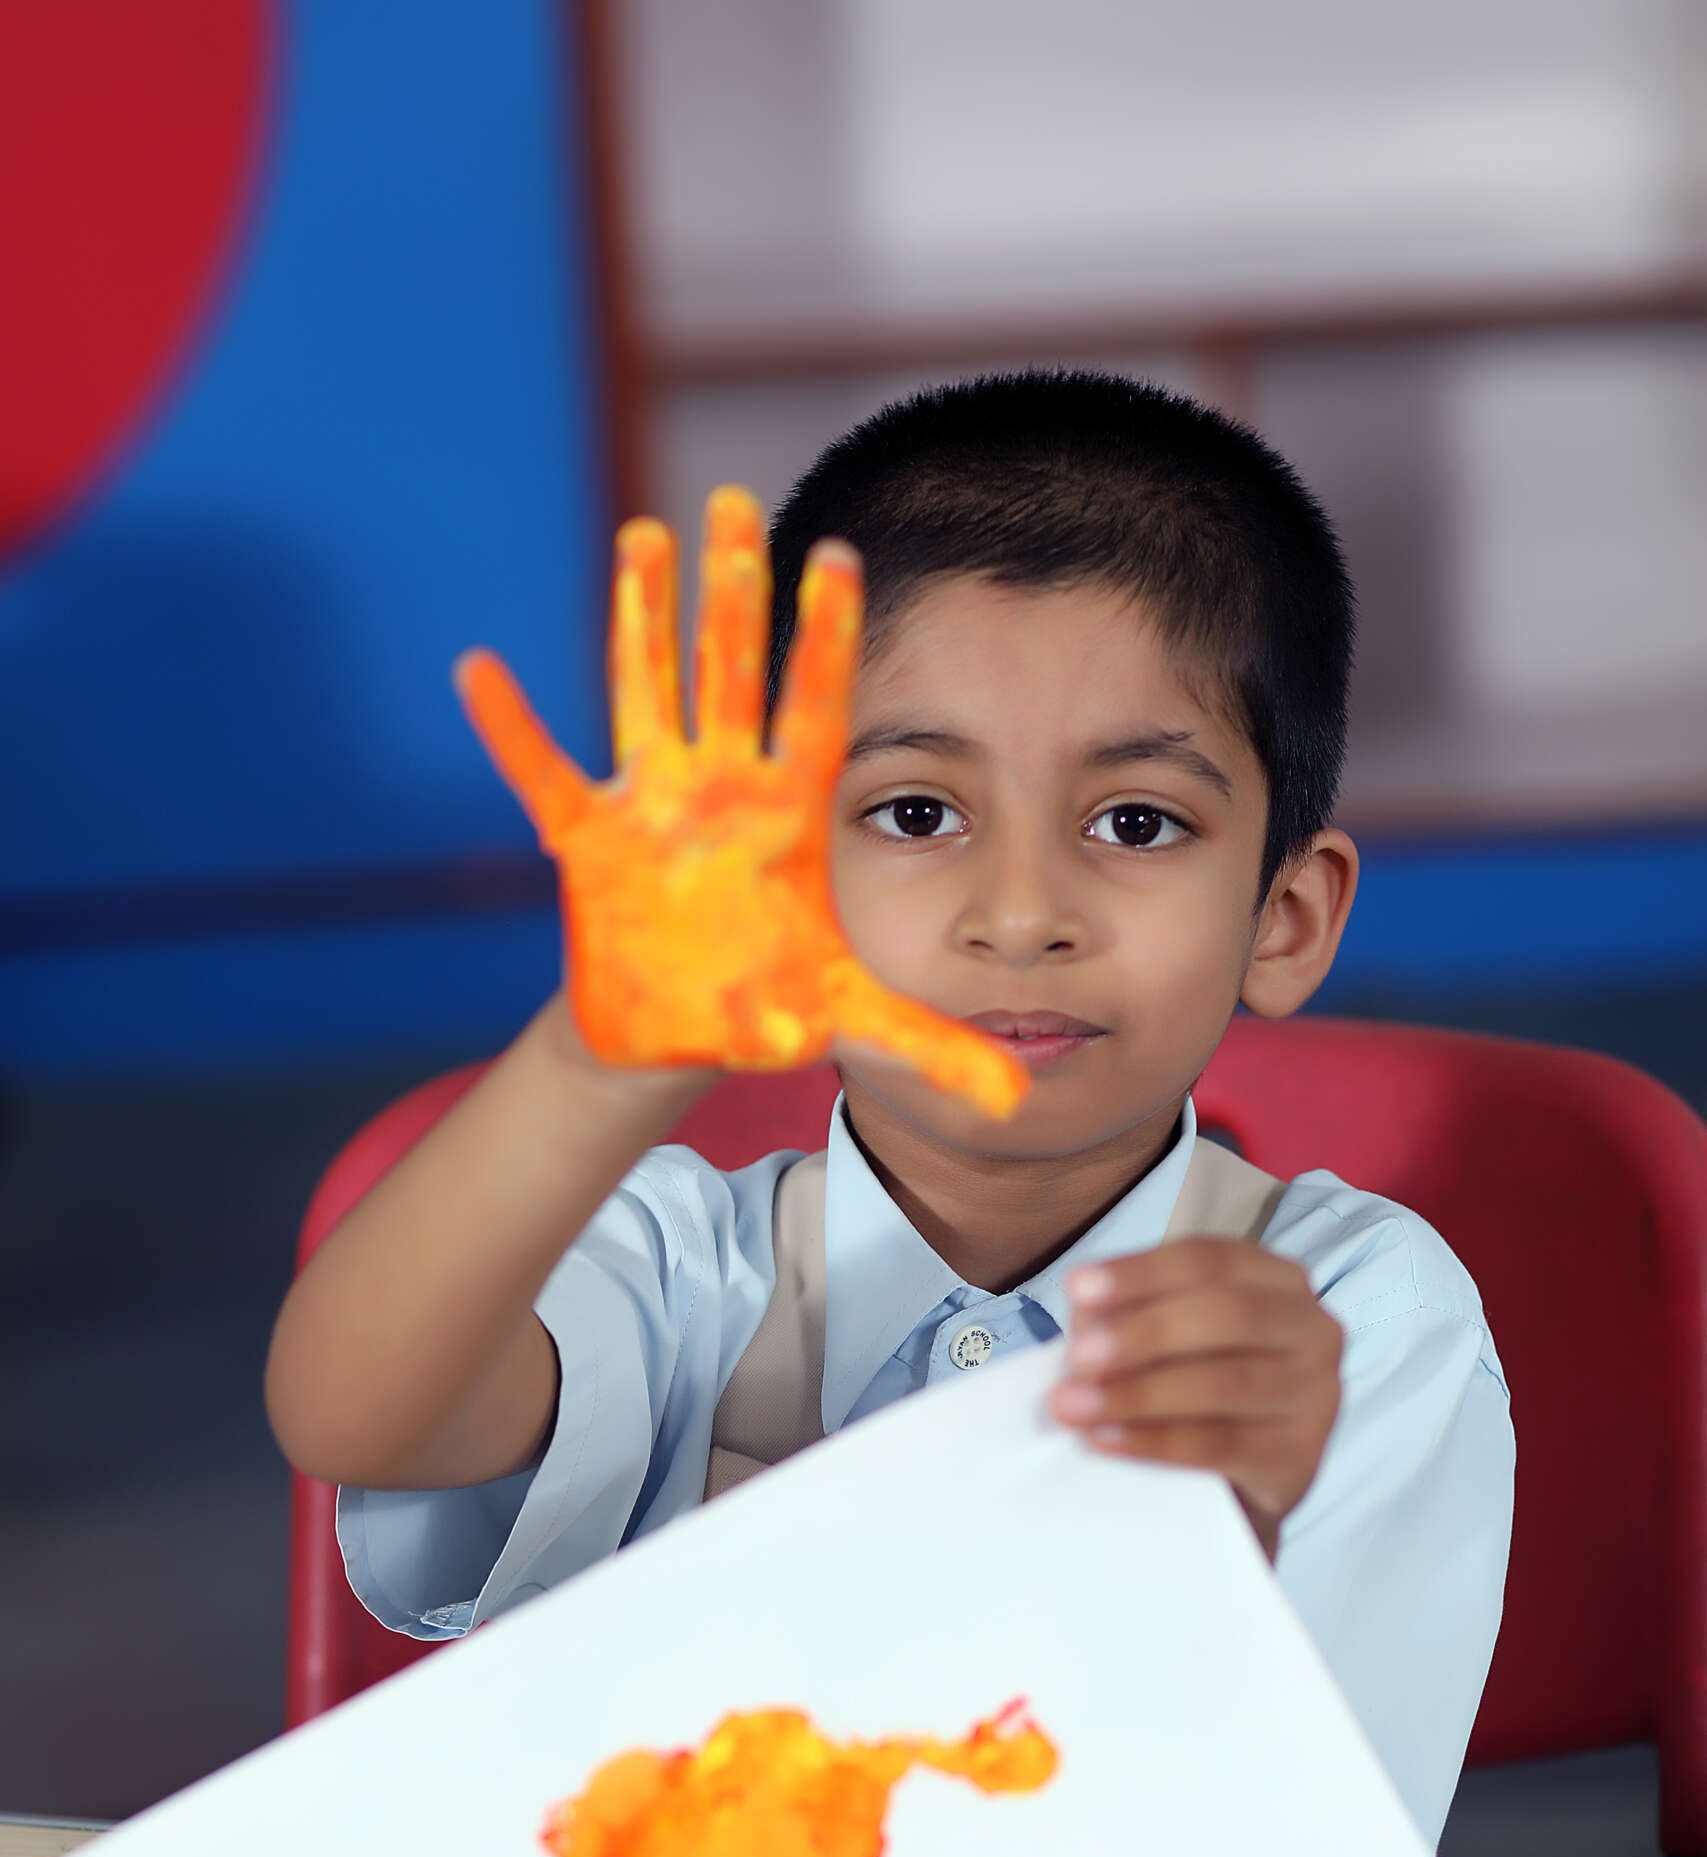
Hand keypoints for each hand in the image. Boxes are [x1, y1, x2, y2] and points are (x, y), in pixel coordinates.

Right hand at [454, 488, 1027, 1120]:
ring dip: (640, 621)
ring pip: (647, 695)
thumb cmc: (766, 1002)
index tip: (841, 556)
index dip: (826, 638)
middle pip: (730, 674)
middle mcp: (721, 791)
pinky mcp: (589, 844)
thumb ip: (931, 1047)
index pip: (814, 708)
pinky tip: (477, 671)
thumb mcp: (851, 1022)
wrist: (680, 1038)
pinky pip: (542, 776)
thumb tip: (1019, 1102)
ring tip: (644, 537)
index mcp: (787, 816)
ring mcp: (652, 808)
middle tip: (740, 502)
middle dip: (734, 592)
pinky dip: (510, 729)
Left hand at [1050, 1240, 1342, 1559]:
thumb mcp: (1159, 1339)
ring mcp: (1316, 1395)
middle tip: (1078, 1356)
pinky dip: (1155, 1442)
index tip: (1077, 1289)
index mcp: (1277, 1280)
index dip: (1142, 1273)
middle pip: (1228, 1315)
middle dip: (1144, 1333)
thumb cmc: (1191, 1389)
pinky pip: (1221, 1445)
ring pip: (1224, 1383)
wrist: (1233, 1481)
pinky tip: (1106, 1440)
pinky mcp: (1300, 1458)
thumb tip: (1089, 1314)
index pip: (1210, 1261)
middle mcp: (1312, 1328)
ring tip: (1073, 1407)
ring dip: (1139, 1394)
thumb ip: (1124, 1315)